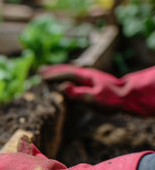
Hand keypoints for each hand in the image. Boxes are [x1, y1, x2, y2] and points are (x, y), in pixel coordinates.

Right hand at [40, 65, 154, 115]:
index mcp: (85, 76)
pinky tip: (65, 81)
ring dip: (59, 72)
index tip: (41, 77)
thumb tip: (60, 87)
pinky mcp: (92, 83)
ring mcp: (90, 78)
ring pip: (71, 73)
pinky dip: (66, 77)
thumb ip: (77, 93)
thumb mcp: (94, 98)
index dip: (53, 75)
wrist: (130, 96)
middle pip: (66, 70)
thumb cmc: (112, 99)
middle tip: (39, 71)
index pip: (65, 73)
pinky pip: (75, 78)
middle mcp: (86, 74)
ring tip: (48, 72)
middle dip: (53, 71)